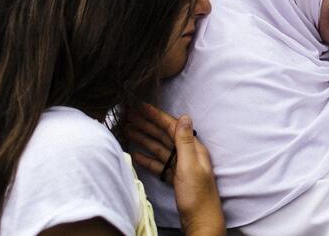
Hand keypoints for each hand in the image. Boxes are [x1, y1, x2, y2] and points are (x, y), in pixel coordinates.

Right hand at [127, 104, 224, 235]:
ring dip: (144, 139)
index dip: (156, 115)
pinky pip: (159, 164)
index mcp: (193, 148)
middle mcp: (188, 154)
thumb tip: (184, 116)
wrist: (201, 221)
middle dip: (147, 124)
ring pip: (160, 148)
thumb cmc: (197, 196)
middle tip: (129, 116)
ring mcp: (181, 167)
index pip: (173, 126)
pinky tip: (135, 154)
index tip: (140, 106)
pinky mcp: (175, 178)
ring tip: (128, 131)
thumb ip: (185, 142)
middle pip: (164, 135)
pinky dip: (147, 158)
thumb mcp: (189, 166)